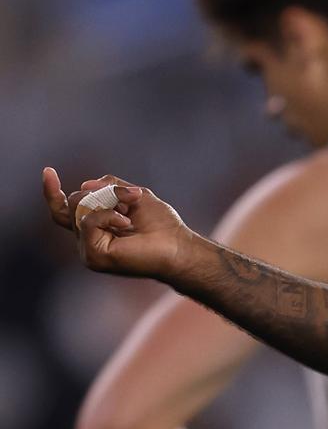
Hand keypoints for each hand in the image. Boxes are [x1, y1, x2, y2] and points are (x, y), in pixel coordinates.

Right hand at [42, 168, 190, 278]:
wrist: (178, 247)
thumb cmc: (162, 225)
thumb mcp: (135, 195)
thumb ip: (109, 187)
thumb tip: (82, 186)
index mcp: (95, 227)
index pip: (64, 210)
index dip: (52, 192)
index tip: (48, 171)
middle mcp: (88, 239)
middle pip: (74, 203)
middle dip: (103, 192)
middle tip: (132, 197)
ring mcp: (88, 249)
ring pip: (79, 210)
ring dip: (109, 201)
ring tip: (131, 212)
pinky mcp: (93, 256)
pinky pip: (88, 222)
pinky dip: (107, 216)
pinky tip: (125, 222)